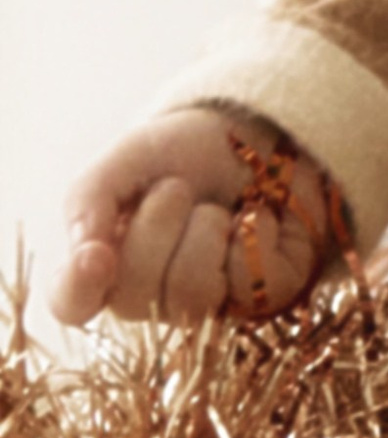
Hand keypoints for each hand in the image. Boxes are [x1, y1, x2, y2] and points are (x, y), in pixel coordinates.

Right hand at [51, 108, 344, 328]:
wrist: (266, 133)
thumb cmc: (190, 153)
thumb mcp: (131, 156)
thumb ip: (92, 197)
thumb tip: (83, 248)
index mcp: (108, 264)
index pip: (72, 304)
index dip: (78, 288)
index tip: (96, 255)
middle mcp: (152, 294)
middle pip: (134, 298)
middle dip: (157, 226)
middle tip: (179, 188)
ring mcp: (207, 302)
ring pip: (190, 296)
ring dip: (205, 230)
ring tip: (216, 207)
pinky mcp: (261, 295)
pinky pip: (247, 284)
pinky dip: (252, 233)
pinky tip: (254, 218)